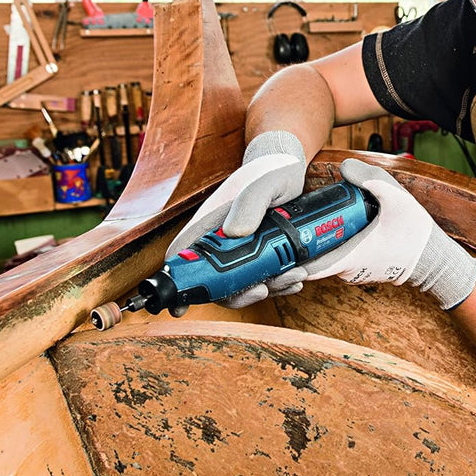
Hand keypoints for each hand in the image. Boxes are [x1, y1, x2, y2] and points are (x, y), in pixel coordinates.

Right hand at [163, 130, 306, 313]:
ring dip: (267, 288)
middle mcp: (222, 239)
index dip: (178, 282)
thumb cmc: (272, 170)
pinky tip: (296, 278)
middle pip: (215, 281)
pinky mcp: (262, 252)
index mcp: (211, 223)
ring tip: (294, 277)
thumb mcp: (265, 183)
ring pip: (243, 282)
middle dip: (238, 293)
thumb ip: (250, 203)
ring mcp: (242, 248)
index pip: (182, 255)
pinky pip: (264, 276)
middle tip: (263, 289)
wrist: (291, 169)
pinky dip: (280, 283)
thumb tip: (235, 232)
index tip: (182, 306)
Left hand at [273, 157, 475, 310]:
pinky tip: (326, 231)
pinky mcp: (360, 269)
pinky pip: (335, 261)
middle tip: (281, 227)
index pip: (307, 268)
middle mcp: (347, 270)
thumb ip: (370, 179)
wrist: (436, 260)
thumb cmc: (416, 235)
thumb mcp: (396, 198)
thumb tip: (344, 168)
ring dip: (310, 248)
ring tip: (299, 226)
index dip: (286, 261)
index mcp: (350, 256)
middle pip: (309, 263)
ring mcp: (353, 272)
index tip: (273, 246)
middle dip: (294, 248)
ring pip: (322, 262)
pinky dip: (326, 248)